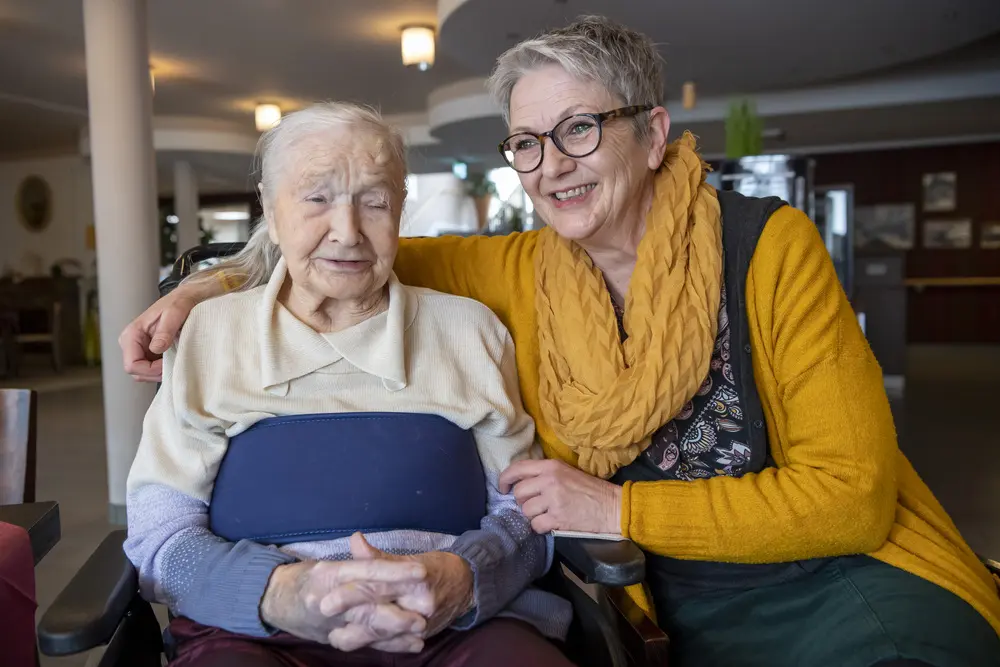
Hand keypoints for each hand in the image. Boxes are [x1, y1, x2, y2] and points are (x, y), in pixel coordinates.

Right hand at [119, 287, 197, 381]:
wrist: (185, 298)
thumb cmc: (179, 303)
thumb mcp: (175, 313)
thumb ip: (165, 331)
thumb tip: (156, 348)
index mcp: (131, 334)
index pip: (132, 365)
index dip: (151, 370)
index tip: (169, 364)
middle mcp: (130, 343)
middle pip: (137, 373)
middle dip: (156, 373)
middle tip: (175, 364)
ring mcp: (139, 349)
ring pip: (144, 374)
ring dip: (160, 372)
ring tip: (176, 360)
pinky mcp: (148, 352)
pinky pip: (152, 369)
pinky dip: (163, 369)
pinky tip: (175, 360)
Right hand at [260, 558, 427, 650]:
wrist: (274, 601)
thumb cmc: (305, 577)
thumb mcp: (327, 563)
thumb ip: (353, 557)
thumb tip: (359, 540)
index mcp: (329, 575)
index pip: (367, 572)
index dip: (394, 572)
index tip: (421, 572)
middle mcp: (329, 601)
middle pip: (367, 607)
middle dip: (396, 612)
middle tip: (424, 613)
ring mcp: (331, 624)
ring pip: (366, 630)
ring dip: (396, 632)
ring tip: (421, 631)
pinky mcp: (335, 639)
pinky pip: (366, 644)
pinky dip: (389, 645)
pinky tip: (412, 645)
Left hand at [318, 534, 473, 650]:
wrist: (468, 585)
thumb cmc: (436, 567)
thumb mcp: (409, 558)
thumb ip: (378, 557)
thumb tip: (354, 539)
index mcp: (416, 579)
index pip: (379, 586)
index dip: (352, 593)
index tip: (326, 599)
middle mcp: (420, 604)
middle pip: (380, 613)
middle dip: (350, 619)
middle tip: (323, 620)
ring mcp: (423, 623)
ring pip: (385, 633)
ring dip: (358, 635)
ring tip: (332, 636)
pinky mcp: (423, 636)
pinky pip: (395, 642)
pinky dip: (374, 643)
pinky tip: (353, 643)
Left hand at [498, 459, 621, 534]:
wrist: (611, 506)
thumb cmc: (589, 489)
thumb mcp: (566, 472)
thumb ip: (544, 474)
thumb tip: (521, 482)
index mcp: (550, 466)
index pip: (517, 469)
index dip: (505, 479)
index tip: (503, 488)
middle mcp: (549, 480)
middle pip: (519, 492)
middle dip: (523, 502)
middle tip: (534, 505)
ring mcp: (552, 499)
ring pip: (526, 510)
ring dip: (533, 515)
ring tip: (547, 514)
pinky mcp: (557, 518)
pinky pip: (536, 525)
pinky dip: (541, 527)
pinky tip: (552, 523)